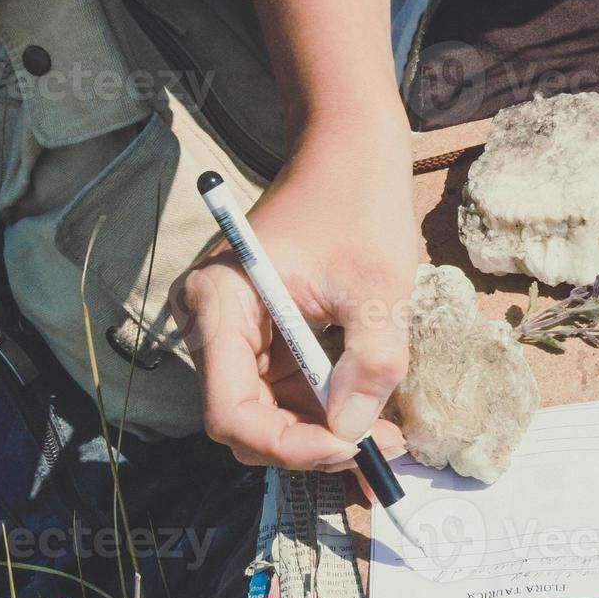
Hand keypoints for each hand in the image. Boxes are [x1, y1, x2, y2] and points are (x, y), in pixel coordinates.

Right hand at [171, 113, 415, 469]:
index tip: (349, 447)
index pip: (232, 411)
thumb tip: (354, 432)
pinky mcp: (263, 333)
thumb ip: (370, 363)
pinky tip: (369, 412)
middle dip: (309, 445)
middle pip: (246, 421)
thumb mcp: (377, 287)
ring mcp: (236, 330)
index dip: (288, 444)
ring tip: (385, 434)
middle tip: (378, 450)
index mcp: (220, 303)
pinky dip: (325, 409)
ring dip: (323, 432)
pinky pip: (285, 389)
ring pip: (268, 413)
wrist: (350, 148)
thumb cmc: (358, 200)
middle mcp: (212, 321)